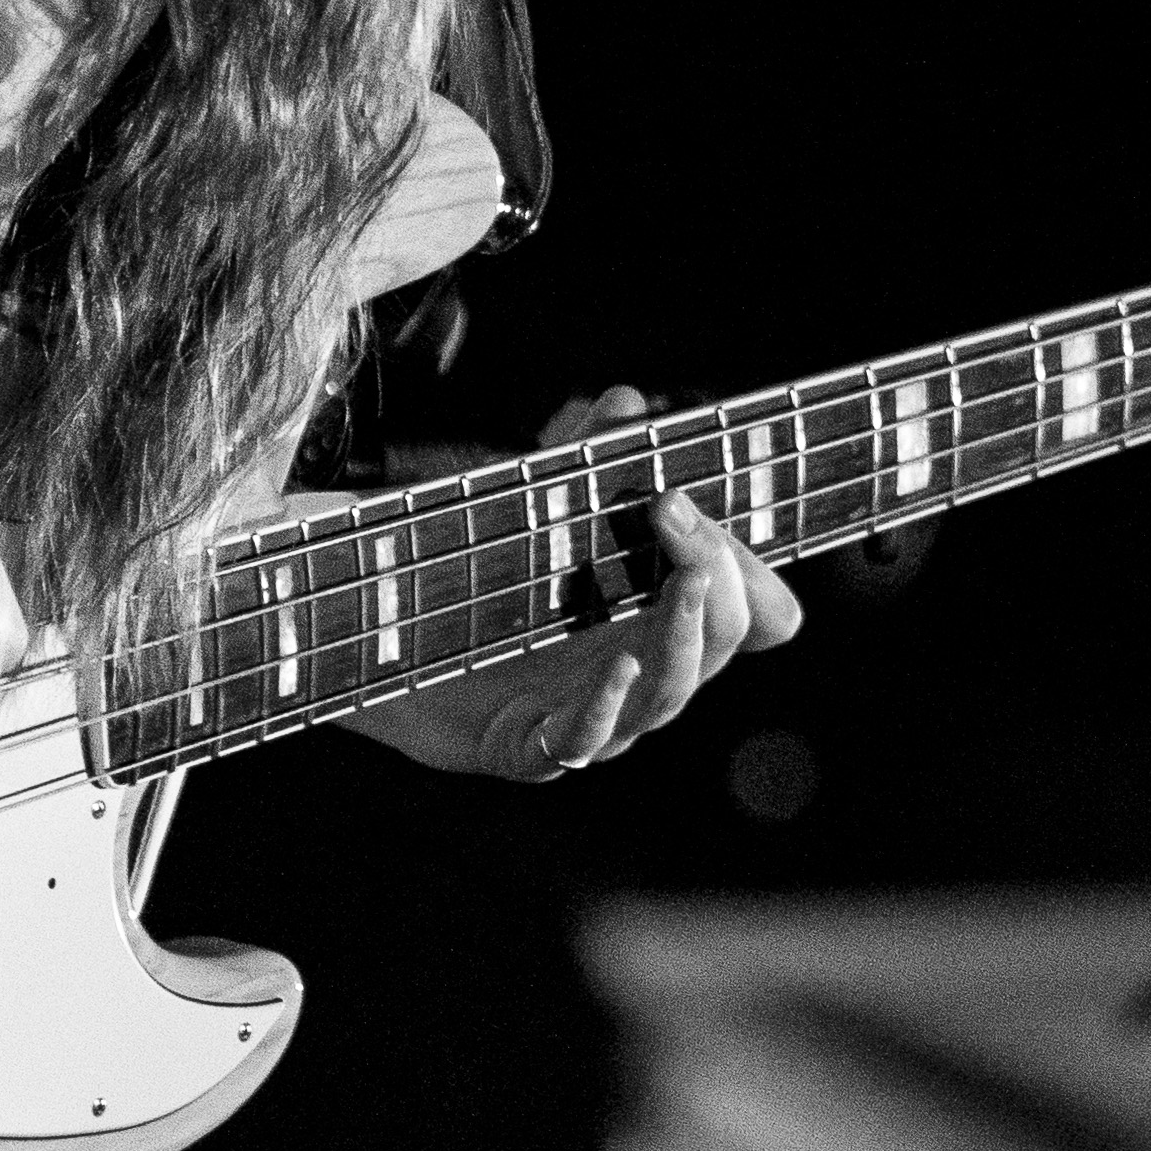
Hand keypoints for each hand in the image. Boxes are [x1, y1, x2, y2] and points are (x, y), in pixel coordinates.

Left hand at [352, 387, 802, 779]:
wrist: (392, 644)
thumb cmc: (489, 577)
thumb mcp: (538, 509)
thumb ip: (583, 458)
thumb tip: (626, 402)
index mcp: (662, 623)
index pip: (755, 616)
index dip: (757, 575)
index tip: (717, 508)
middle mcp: (641, 676)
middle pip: (718, 643)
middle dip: (715, 575)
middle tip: (673, 507)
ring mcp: (590, 718)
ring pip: (665, 696)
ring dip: (683, 637)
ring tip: (685, 580)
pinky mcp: (528, 748)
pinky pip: (583, 742)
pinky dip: (606, 706)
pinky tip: (620, 664)